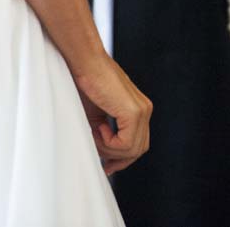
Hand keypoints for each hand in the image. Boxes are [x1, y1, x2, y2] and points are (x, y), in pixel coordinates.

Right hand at [74, 56, 152, 175]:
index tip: (107, 165)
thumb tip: (104, 157)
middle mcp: (145, 110)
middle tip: (102, 161)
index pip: (139, 143)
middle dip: (118, 160)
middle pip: (139, 149)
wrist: (85, 63)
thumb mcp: (96, 115)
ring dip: (109, 149)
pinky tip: (98, 127)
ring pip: (132, 149)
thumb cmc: (86, 84)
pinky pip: (126, 143)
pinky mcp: (134, 112)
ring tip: (95, 132)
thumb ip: (105, 133)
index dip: (123, 158)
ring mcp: (142, 111)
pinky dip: (109, 142)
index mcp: (139, 109)